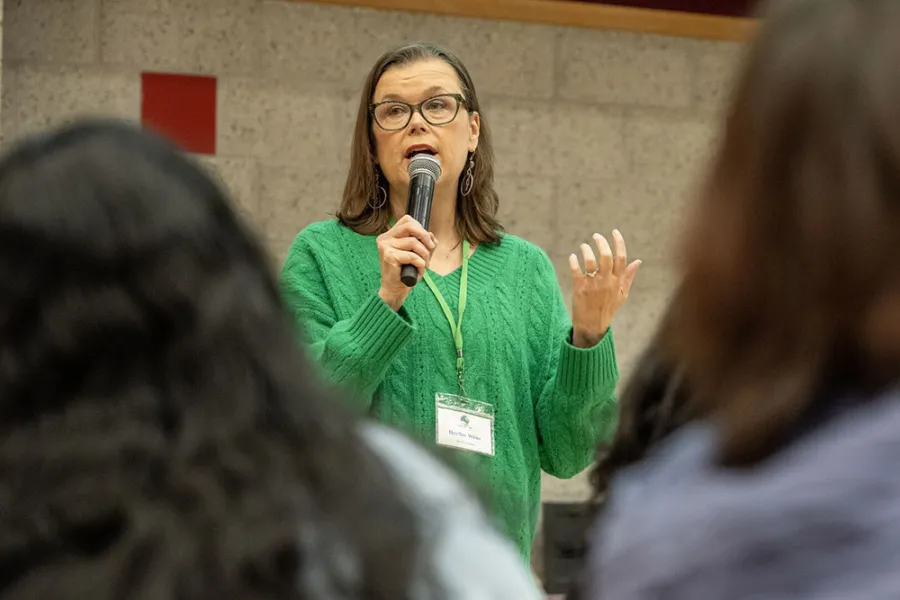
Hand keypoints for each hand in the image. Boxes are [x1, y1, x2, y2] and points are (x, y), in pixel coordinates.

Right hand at [376, 215, 436, 310]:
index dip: (421, 228)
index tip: (428, 241)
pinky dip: (420, 264)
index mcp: (389, 235)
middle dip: (425, 237)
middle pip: (410, 226)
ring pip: (413, 242)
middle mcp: (385, 238)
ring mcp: (385, 247)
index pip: (407, 220)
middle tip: (431, 249)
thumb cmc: (405, 272)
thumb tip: (431, 235)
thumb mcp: (418, 254)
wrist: (395, 290)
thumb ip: (424, 243)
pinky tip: (419, 271)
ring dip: (425, 255)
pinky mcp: (389, 257)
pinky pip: (412, 256)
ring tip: (425, 265)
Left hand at [568, 229, 640, 347]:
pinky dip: (573, 261)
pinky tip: (572, 257)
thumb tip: (638, 261)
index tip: (614, 232)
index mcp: (618, 282)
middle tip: (596, 235)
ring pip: (590, 262)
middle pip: (607, 257)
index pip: (621, 258)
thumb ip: (629, 276)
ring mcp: (593, 285)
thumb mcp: (622, 294)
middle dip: (601, 243)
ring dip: (586, 250)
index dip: (619, 243)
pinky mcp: (580, 289)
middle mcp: (607, 282)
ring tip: (583, 246)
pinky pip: (576, 271)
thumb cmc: (607, 308)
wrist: (592, 326)